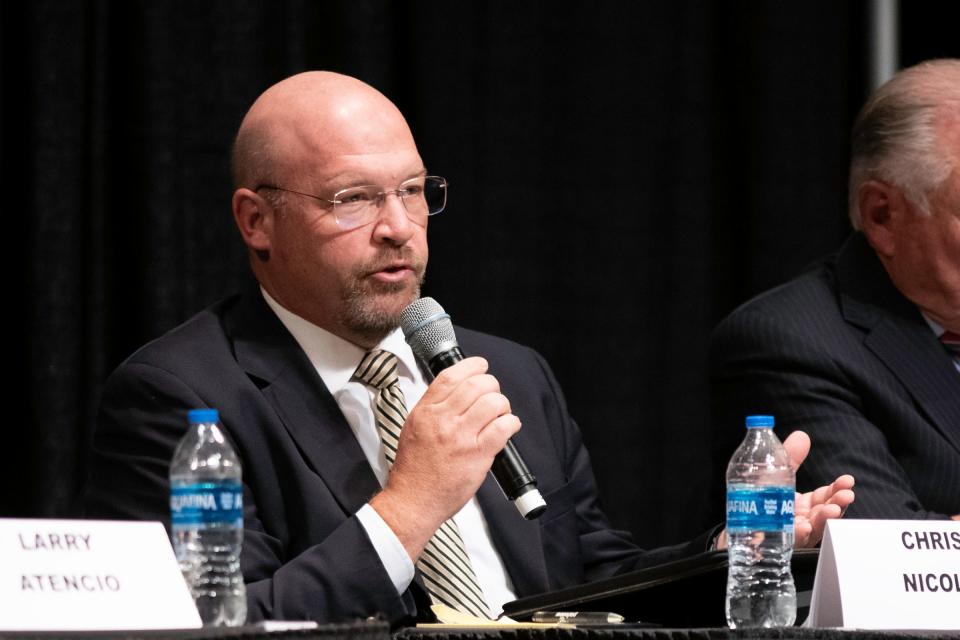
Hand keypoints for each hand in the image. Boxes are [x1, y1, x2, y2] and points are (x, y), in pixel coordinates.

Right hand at [369, 357, 519, 559]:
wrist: (413, 502)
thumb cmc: (414, 470)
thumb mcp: (413, 428)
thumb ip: (433, 408)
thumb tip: (457, 392)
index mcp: (426, 412)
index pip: (451, 376)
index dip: (472, 366)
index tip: (481, 366)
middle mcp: (443, 420)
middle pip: (477, 385)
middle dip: (491, 386)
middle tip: (493, 395)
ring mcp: (461, 437)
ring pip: (493, 403)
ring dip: (502, 405)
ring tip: (500, 414)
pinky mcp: (477, 455)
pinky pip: (503, 427)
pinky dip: (511, 423)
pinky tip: (508, 428)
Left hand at [714, 430, 854, 549]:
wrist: (737, 531)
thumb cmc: (760, 504)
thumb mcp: (775, 477)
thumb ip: (790, 459)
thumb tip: (802, 436)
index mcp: (804, 506)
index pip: (826, 497)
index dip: (838, 489)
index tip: (847, 481)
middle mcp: (803, 521)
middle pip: (825, 515)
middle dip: (838, 504)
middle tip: (845, 496)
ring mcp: (793, 536)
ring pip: (814, 530)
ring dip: (824, 521)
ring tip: (831, 511)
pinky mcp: (781, 546)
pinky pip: (791, 543)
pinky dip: (798, 535)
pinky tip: (802, 528)